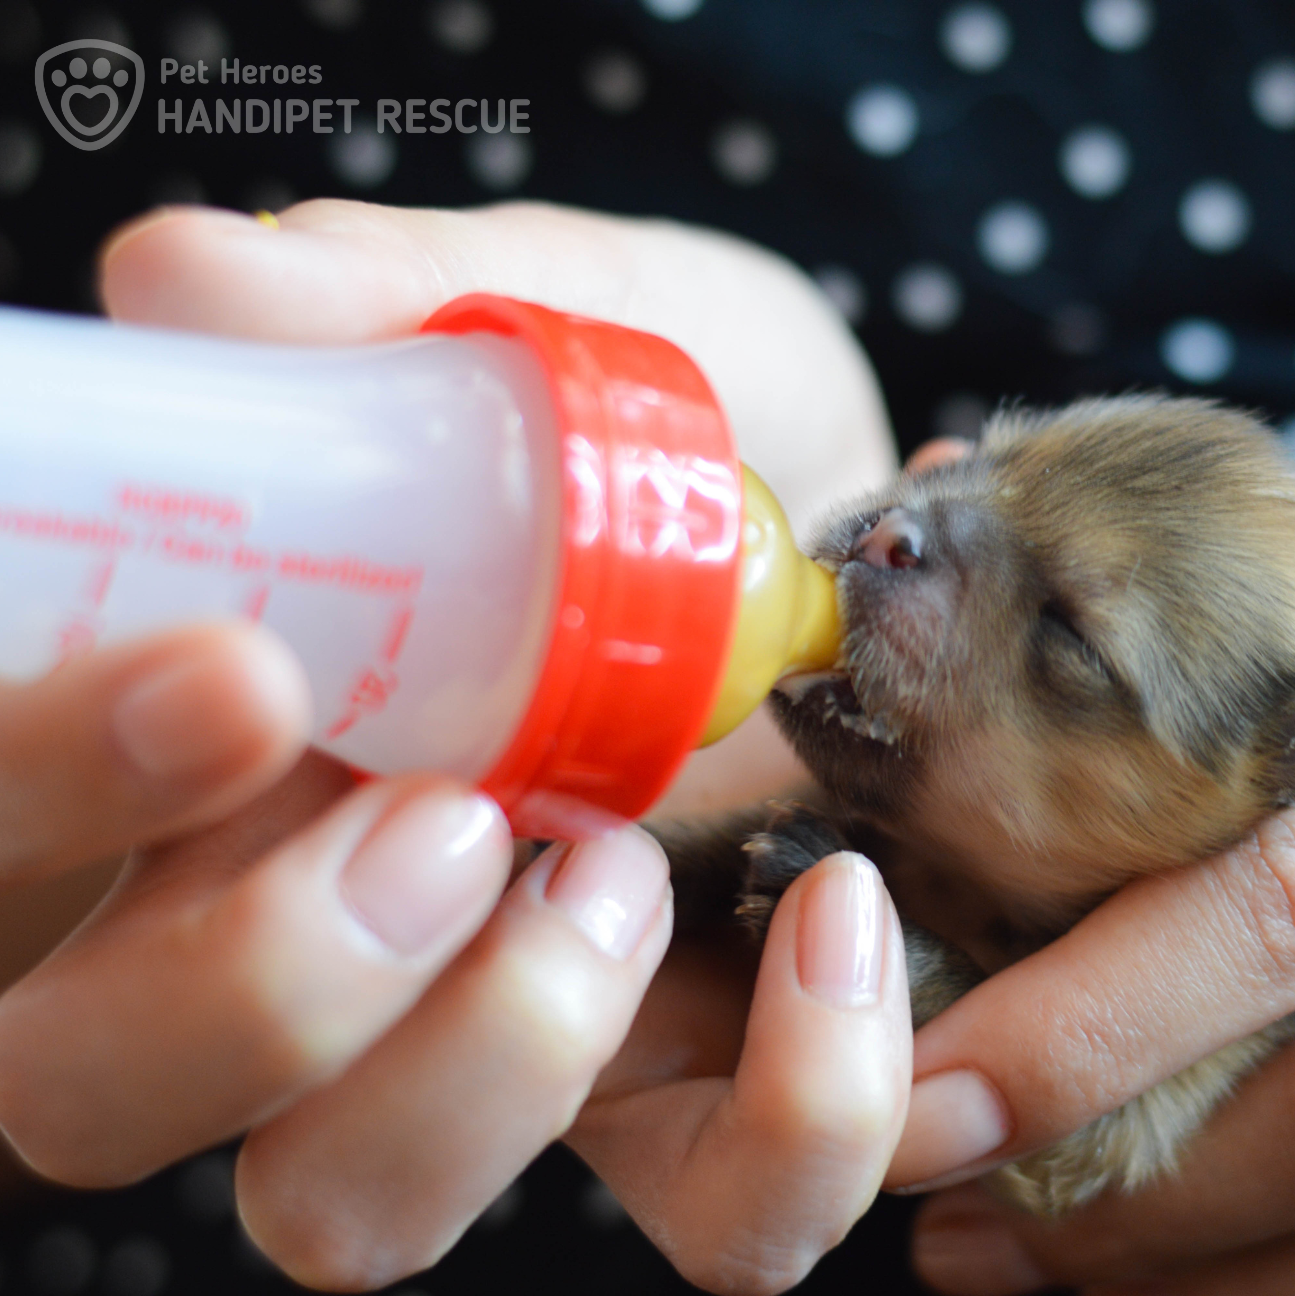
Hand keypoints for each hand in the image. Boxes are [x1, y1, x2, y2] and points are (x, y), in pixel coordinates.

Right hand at [0, 199, 905, 1293]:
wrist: (846, 517)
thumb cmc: (660, 425)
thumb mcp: (547, 328)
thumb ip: (379, 308)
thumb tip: (189, 278)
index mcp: (187, 735)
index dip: (44, 792)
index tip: (238, 673)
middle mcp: (275, 922)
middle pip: (89, 1097)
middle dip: (249, 987)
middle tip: (445, 814)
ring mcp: (472, 1036)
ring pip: (350, 1207)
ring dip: (489, 1062)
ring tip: (621, 859)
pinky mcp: (686, 1090)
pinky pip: (718, 1220)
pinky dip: (796, 1114)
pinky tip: (836, 915)